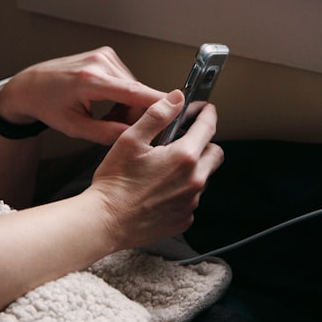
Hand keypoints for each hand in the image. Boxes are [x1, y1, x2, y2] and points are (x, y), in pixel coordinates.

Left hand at [0, 47, 166, 144]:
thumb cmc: (48, 105)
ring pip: (133, 87)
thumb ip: (106, 134)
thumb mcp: (74, 128)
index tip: (178, 110)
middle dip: (133, 113)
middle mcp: (100, 62)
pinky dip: (122, 93)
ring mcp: (104, 55)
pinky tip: (105, 101)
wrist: (31, 85)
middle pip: (137, 92)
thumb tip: (134, 137)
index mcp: (90, 80)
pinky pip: (126, 79)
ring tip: (105, 114)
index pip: (134, 92)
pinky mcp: (106, 54)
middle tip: (115, 127)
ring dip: (128, 104)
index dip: (158, 103)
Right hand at [88, 90, 224, 248]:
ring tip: (166, 168)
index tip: (204, 110)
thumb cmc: (114, 183)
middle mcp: (194, 180)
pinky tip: (161, 189)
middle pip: (215, 154)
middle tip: (185, 140)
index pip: (208, 127)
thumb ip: (157, 116)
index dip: (207, 114)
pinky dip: (182, 191)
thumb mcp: (131, 140)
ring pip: (204, 177)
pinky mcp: (183, 218)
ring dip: (193, 169)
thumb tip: (175, 99)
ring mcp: (190, 202)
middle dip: (205, 143)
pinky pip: (192, 199)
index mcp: (184, 157)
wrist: (106, 221)